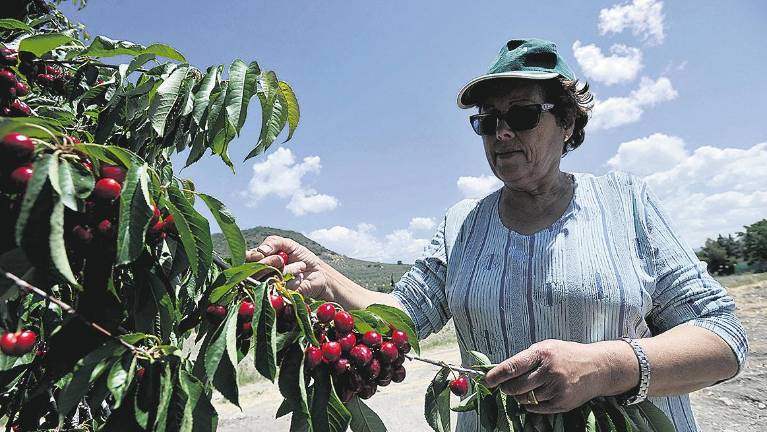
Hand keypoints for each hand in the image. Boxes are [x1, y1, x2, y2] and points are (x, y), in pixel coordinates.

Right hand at [246, 236, 330, 299]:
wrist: (319, 272)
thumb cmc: (301, 257)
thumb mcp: (288, 244)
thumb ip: (273, 242)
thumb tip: (261, 250)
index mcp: (259, 260)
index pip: (245, 260)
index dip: (253, 256)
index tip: (264, 253)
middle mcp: (261, 275)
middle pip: (256, 270)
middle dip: (273, 261)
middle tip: (284, 259)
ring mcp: (270, 287)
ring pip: (269, 278)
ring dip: (289, 269)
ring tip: (300, 266)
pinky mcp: (281, 297)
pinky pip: (282, 287)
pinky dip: (294, 279)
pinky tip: (300, 277)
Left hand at [483, 339, 608, 413]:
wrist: (597, 367)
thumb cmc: (566, 355)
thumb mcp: (546, 348)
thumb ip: (525, 359)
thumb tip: (500, 371)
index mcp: (542, 353)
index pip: (512, 366)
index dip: (496, 375)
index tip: (487, 380)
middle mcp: (549, 371)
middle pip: (516, 387)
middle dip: (506, 388)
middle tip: (505, 386)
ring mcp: (556, 388)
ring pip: (525, 399)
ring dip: (519, 396)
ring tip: (525, 389)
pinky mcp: (562, 402)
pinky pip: (536, 408)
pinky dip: (531, 404)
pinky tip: (536, 396)